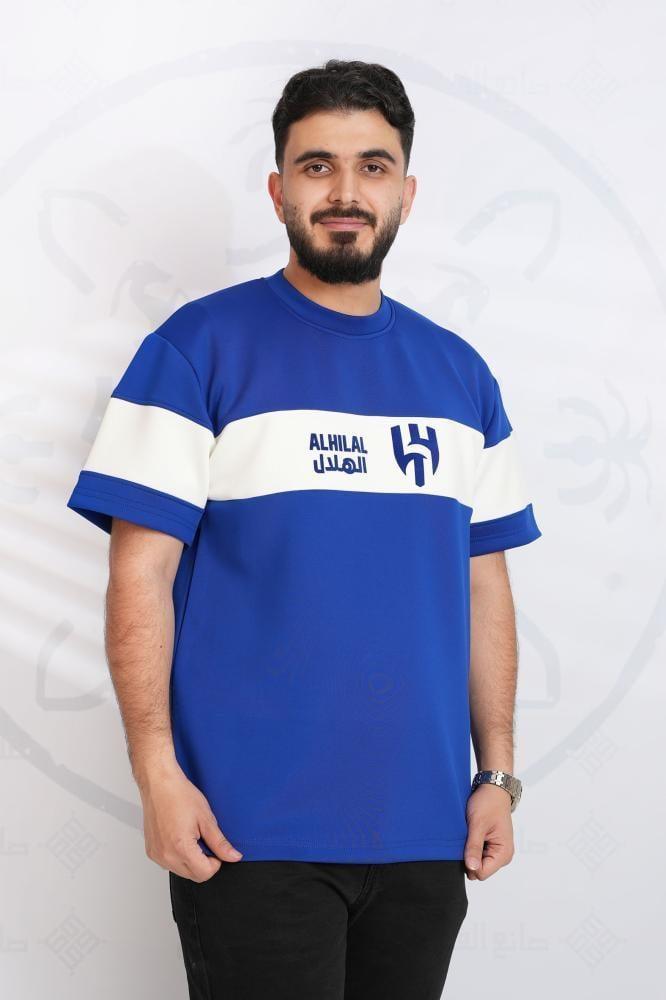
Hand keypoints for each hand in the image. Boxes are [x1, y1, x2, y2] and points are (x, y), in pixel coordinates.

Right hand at [138, 762, 242, 881]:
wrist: (159, 783)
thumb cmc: (179, 795)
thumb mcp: (206, 818)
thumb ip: (220, 843)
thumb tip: (233, 857)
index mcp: (181, 848)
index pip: (205, 874)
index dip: (216, 862)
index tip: (215, 848)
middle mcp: (166, 856)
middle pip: (193, 876)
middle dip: (204, 863)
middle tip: (204, 840)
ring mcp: (156, 855)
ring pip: (181, 872)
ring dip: (191, 861)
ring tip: (191, 836)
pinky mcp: (151, 851)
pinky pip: (169, 864)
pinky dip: (178, 856)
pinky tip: (180, 838)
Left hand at [463, 783, 514, 880]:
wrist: (493, 789)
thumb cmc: (488, 803)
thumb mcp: (478, 824)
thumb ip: (474, 847)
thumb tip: (471, 869)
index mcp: (503, 854)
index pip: (481, 874)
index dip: (469, 862)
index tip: (465, 845)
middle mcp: (502, 856)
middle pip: (478, 870)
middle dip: (469, 856)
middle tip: (467, 837)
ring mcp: (496, 852)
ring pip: (476, 863)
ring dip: (469, 850)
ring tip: (470, 833)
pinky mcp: (490, 846)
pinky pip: (477, 854)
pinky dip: (471, 846)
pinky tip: (471, 833)